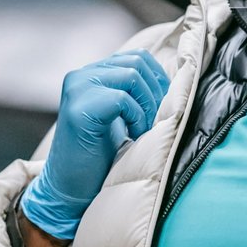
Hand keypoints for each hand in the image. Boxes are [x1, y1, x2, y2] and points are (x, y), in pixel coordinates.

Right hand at [20, 50, 169, 240]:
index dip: (158, 79)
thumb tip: (175, 81)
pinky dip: (136, 118)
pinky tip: (132, 136)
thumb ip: (132, 93)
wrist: (70, 189)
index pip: (137, 57)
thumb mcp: (119, 117)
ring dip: (147, 105)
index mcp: (91, 74)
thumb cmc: (99, 156)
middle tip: (153, 122)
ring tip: (141, 130)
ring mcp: (77, 89)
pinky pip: (122, 99)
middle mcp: (81, 76)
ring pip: (132, 75)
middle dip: (155, 92)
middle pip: (137, 62)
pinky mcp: (79, 109)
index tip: (162, 108)